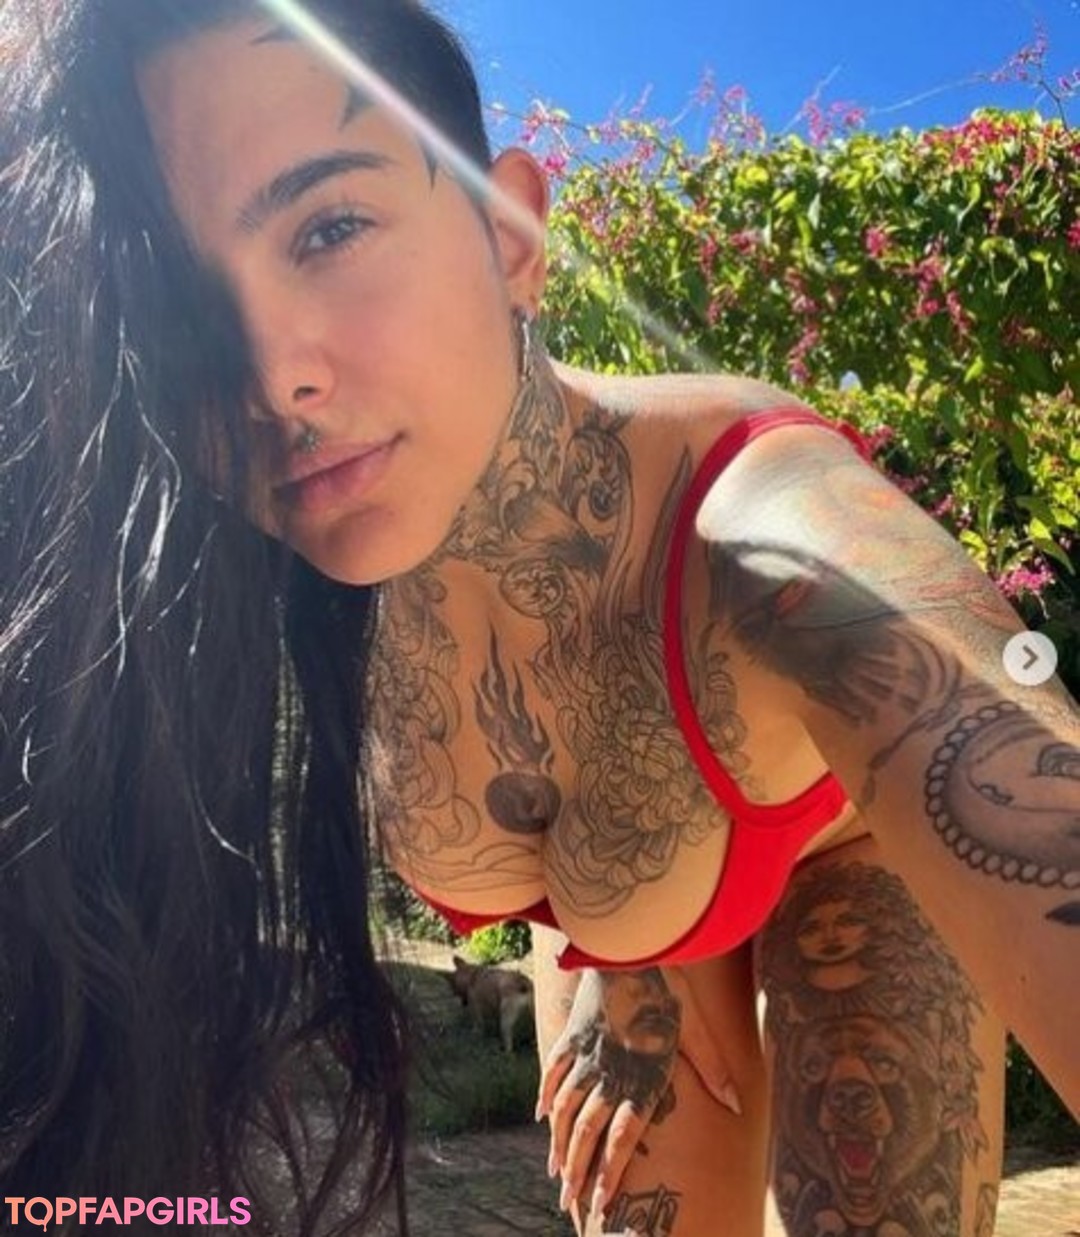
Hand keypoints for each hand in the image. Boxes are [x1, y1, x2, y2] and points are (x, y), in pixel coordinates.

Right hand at [536, 966, 742, 1221]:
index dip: (609, 1172)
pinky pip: (553, 1073)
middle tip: (568, 1203)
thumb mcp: (695, 1024)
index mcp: (640, 1076)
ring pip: (563, 1109)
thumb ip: (713, 1067)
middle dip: (576, 1171)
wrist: (623, 946)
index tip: (600, 1203)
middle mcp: (608, 1072)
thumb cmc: (665, 983)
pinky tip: (540, 1118)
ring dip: (557, 1144)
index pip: (622, 1137)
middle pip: (586, 1132)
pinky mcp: (572, 1035)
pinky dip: (544, 1098)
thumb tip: (737, 1105)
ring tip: (554, 1172)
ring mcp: (585, 1055)